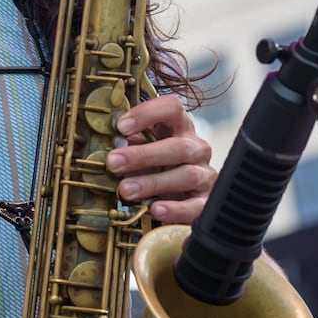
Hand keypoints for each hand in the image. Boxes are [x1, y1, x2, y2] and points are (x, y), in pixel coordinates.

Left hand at [105, 93, 214, 225]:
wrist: (179, 196)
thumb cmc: (155, 167)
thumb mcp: (142, 150)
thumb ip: (129, 145)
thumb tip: (111, 144)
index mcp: (179, 127)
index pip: (172, 108)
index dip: (147, 114)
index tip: (121, 127)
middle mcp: (196, 148)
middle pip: (178, 146)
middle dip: (143, 155)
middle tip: (113, 163)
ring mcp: (204, 175)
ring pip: (187, 175)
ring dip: (153, 182)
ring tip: (126, 190)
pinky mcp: (206, 201)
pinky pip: (195, 206)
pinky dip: (175, 209)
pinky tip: (156, 209)